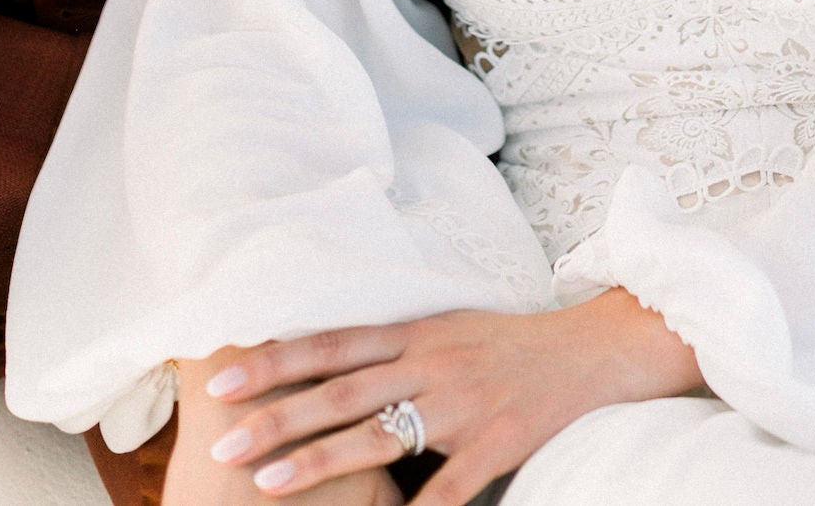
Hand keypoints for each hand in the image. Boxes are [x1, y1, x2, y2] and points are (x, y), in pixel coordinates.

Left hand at [196, 292, 700, 502]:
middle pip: (342, 389)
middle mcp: (434, 362)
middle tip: (221, 442)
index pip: (333, 343)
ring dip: (321, 458)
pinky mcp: (500, 440)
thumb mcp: (448, 327)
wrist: (593, 348)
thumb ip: (394, 343)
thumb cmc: (510, 343)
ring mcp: (466, 402)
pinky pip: (450, 486)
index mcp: (418, 331)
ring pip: (381, 433)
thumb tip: (324, 358)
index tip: (222, 380)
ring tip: (269, 481)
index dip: (276, 361)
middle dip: (277, 415)